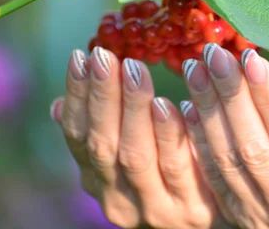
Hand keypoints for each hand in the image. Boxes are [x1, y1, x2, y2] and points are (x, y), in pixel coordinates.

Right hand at [51, 48, 227, 227]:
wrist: (210, 220)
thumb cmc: (163, 172)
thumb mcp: (127, 155)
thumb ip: (98, 132)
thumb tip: (58, 106)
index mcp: (97, 181)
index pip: (78, 136)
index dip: (77, 96)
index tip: (80, 57)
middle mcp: (117, 200)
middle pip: (102, 144)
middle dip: (102, 95)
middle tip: (105, 56)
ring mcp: (153, 209)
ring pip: (135, 156)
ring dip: (133, 108)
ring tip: (134, 69)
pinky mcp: (189, 210)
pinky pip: (176, 168)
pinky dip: (168, 134)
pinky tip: (166, 103)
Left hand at [180, 44, 268, 228]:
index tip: (251, 57)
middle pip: (253, 149)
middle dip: (230, 96)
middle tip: (213, 52)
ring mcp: (261, 218)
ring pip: (227, 161)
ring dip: (208, 111)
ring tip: (195, 68)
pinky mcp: (240, 217)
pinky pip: (214, 177)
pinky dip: (198, 140)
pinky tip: (189, 105)